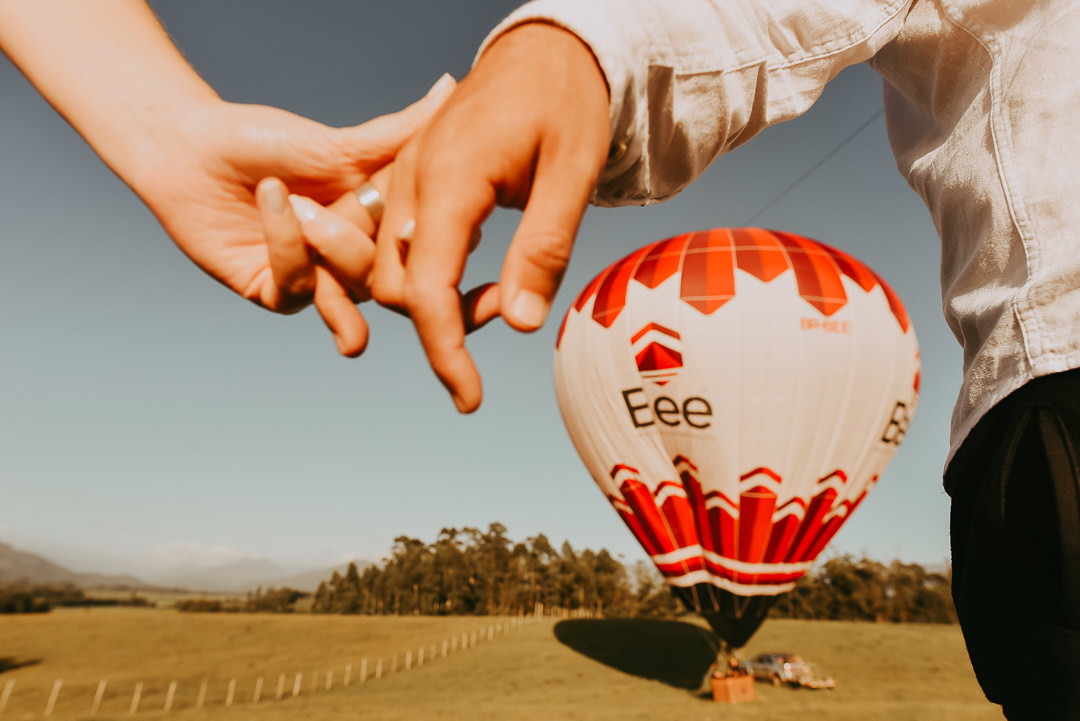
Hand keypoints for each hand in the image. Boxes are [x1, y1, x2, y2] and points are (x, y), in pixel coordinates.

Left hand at [131, 76, 453, 355]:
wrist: (188, 150)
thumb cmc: (260, 141)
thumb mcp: (340, 143)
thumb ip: (399, 133)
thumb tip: (450, 88)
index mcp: (379, 225)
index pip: (420, 239)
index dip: (423, 228)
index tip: (424, 203)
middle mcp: (355, 258)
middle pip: (392, 275)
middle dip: (371, 239)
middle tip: (348, 201)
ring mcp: (319, 281)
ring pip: (354, 293)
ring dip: (333, 250)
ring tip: (305, 210)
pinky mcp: (276, 294)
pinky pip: (299, 290)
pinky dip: (287, 246)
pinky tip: (273, 201)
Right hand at [369, 23, 610, 411]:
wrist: (547, 50)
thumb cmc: (567, 104)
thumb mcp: (572, 175)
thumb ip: (544, 250)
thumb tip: (520, 325)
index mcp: (449, 179)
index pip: (426, 287)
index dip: (443, 352)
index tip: (468, 400)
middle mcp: (412, 180)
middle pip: (395, 287)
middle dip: (445, 322)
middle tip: (513, 304)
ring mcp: (406, 178)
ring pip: (391, 268)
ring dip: (439, 298)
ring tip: (504, 287)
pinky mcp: (412, 181)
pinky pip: (401, 244)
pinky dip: (433, 273)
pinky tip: (480, 268)